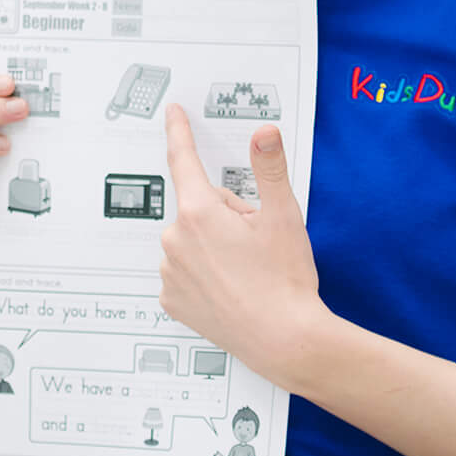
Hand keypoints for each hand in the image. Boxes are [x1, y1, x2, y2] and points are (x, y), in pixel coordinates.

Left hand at [159, 107, 328, 384]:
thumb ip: (269, 169)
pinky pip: (184, 272)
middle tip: (255, 241)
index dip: (180, 132)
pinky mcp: (172, 300)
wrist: (284, 341)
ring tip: (246, 271)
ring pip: (191, 241)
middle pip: (198, 208)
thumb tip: (264, 133)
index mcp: (199, 213)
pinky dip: (204, 274)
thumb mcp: (284, 216)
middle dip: (224, 215)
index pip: (184, 160)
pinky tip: (230, 289)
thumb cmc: (285, 280)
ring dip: (213, 246)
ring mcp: (170, 272)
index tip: (173, 114)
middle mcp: (175, 241)